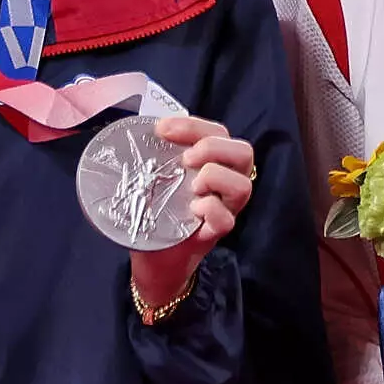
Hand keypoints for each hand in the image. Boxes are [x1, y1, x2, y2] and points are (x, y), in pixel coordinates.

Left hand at [127, 116, 257, 317]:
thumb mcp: (158, 177)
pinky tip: (193, 209)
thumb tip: (139, 130)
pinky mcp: (215, 234)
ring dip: (216, 177)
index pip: (218, 132)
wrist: (154, 258)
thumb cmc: (157, 213)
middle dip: (213, 147)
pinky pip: (226, 219)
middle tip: (186, 159)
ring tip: (192, 185)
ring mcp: (225, 209)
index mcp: (214, 163)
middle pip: (243, 152)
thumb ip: (159, 154)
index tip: (162, 128)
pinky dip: (211, 209)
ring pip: (243, 185)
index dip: (193, 125)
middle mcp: (226, 183)